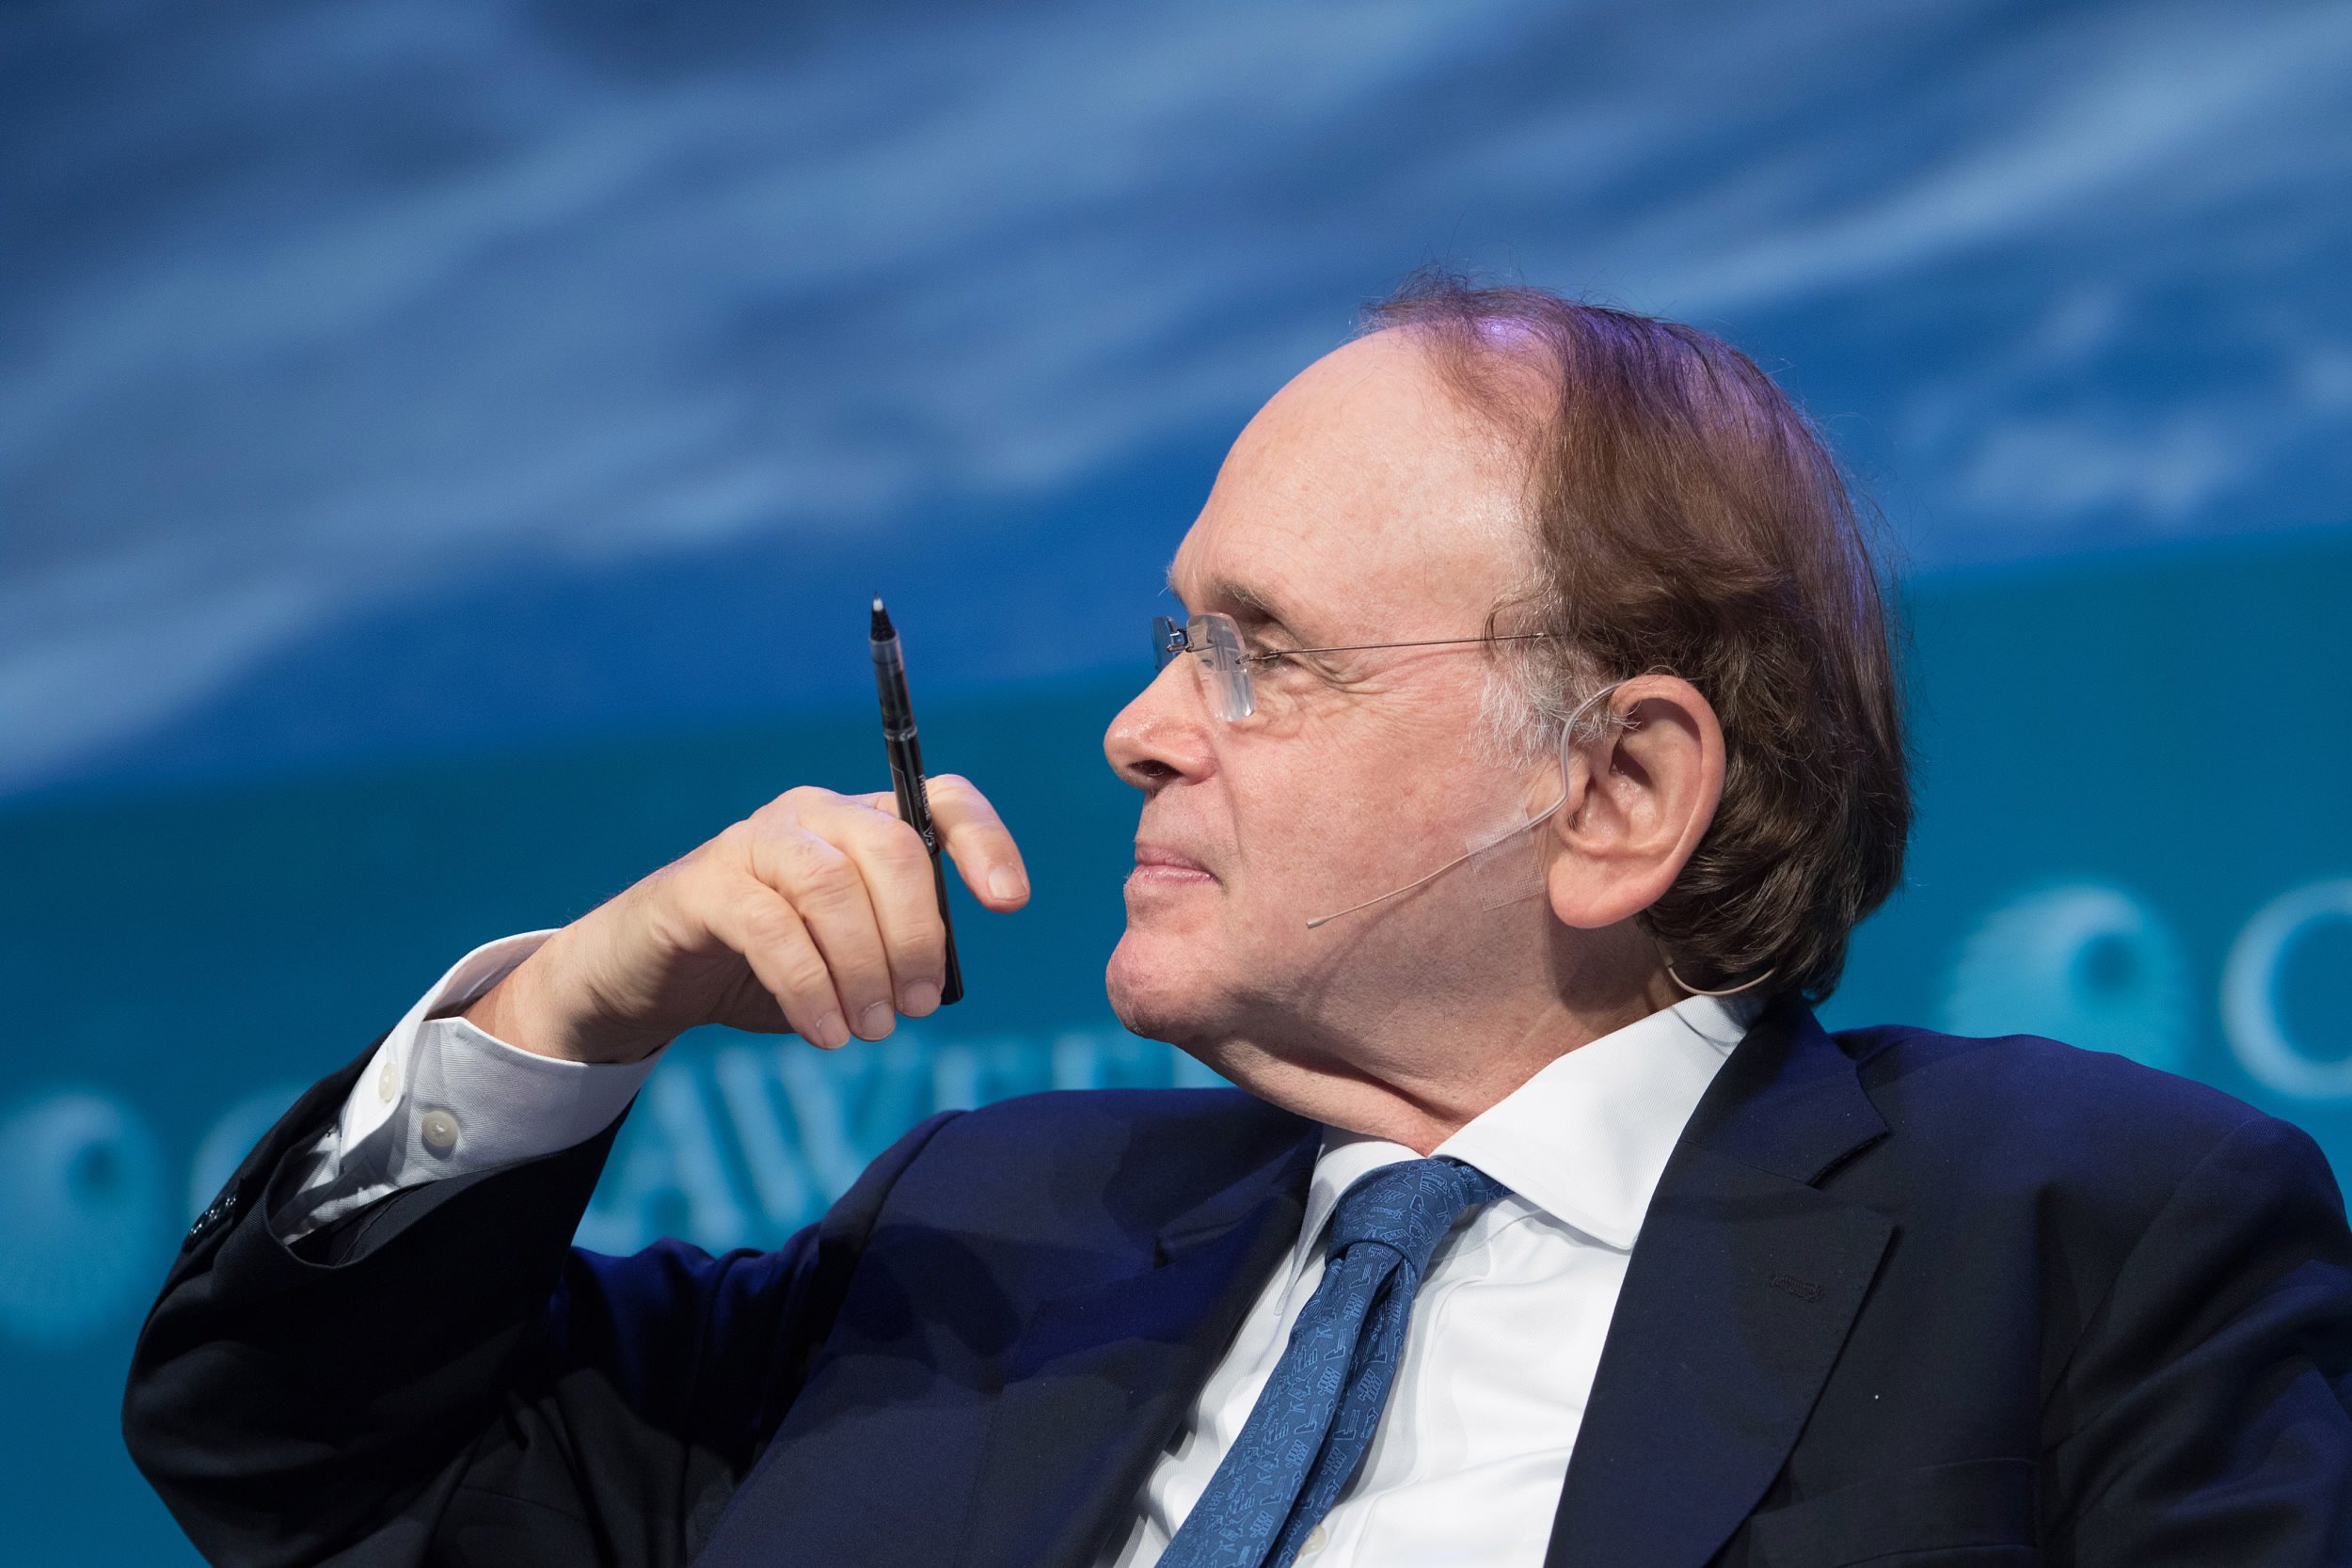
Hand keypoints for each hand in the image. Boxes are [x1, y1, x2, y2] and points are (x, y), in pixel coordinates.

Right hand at [462, 778, 1027, 1063]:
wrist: (652, 978)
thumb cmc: (767, 967)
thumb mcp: (848, 961)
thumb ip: (895, 955)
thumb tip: (937, 982)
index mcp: (863, 823)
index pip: (941, 802)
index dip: (984, 842)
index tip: (1009, 904)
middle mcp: (814, 816)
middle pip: (892, 848)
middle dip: (917, 934)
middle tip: (917, 1009)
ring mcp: (755, 843)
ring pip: (831, 883)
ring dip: (864, 965)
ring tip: (872, 1029)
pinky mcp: (703, 885)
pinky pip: (771, 926)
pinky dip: (809, 985)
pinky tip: (825, 1032)